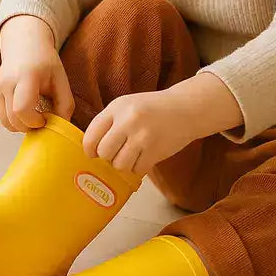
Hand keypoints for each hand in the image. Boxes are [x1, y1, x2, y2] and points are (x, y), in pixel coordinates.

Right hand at [0, 15, 74, 131]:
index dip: (34, 121)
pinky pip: (2, 117)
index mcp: (26, 76)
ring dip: (21, 126)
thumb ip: (65, 105)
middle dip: (29, 126)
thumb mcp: (61, 80)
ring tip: (35, 116)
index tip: (46, 118)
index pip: (22, 108)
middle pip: (13, 119)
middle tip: (42, 120)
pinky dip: (15, 120)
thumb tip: (62, 129)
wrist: (25, 44)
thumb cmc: (46, 64)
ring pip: (5, 121)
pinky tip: (27, 111)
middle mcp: (7, 81)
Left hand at [83, 89, 199, 175]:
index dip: (89, 149)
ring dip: (124, 164)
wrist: (185, 109)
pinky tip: (145, 156)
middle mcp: (128, 120)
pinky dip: (139, 167)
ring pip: (119, 164)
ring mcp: (142, 136)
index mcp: (117, 107)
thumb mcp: (127, 105)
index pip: (91, 135)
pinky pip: (137, 169)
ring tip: (133, 154)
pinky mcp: (155, 151)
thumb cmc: (152, 109)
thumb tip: (91, 149)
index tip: (93, 153)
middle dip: (108, 157)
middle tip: (116, 153)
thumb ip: (109, 123)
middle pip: (104, 152)